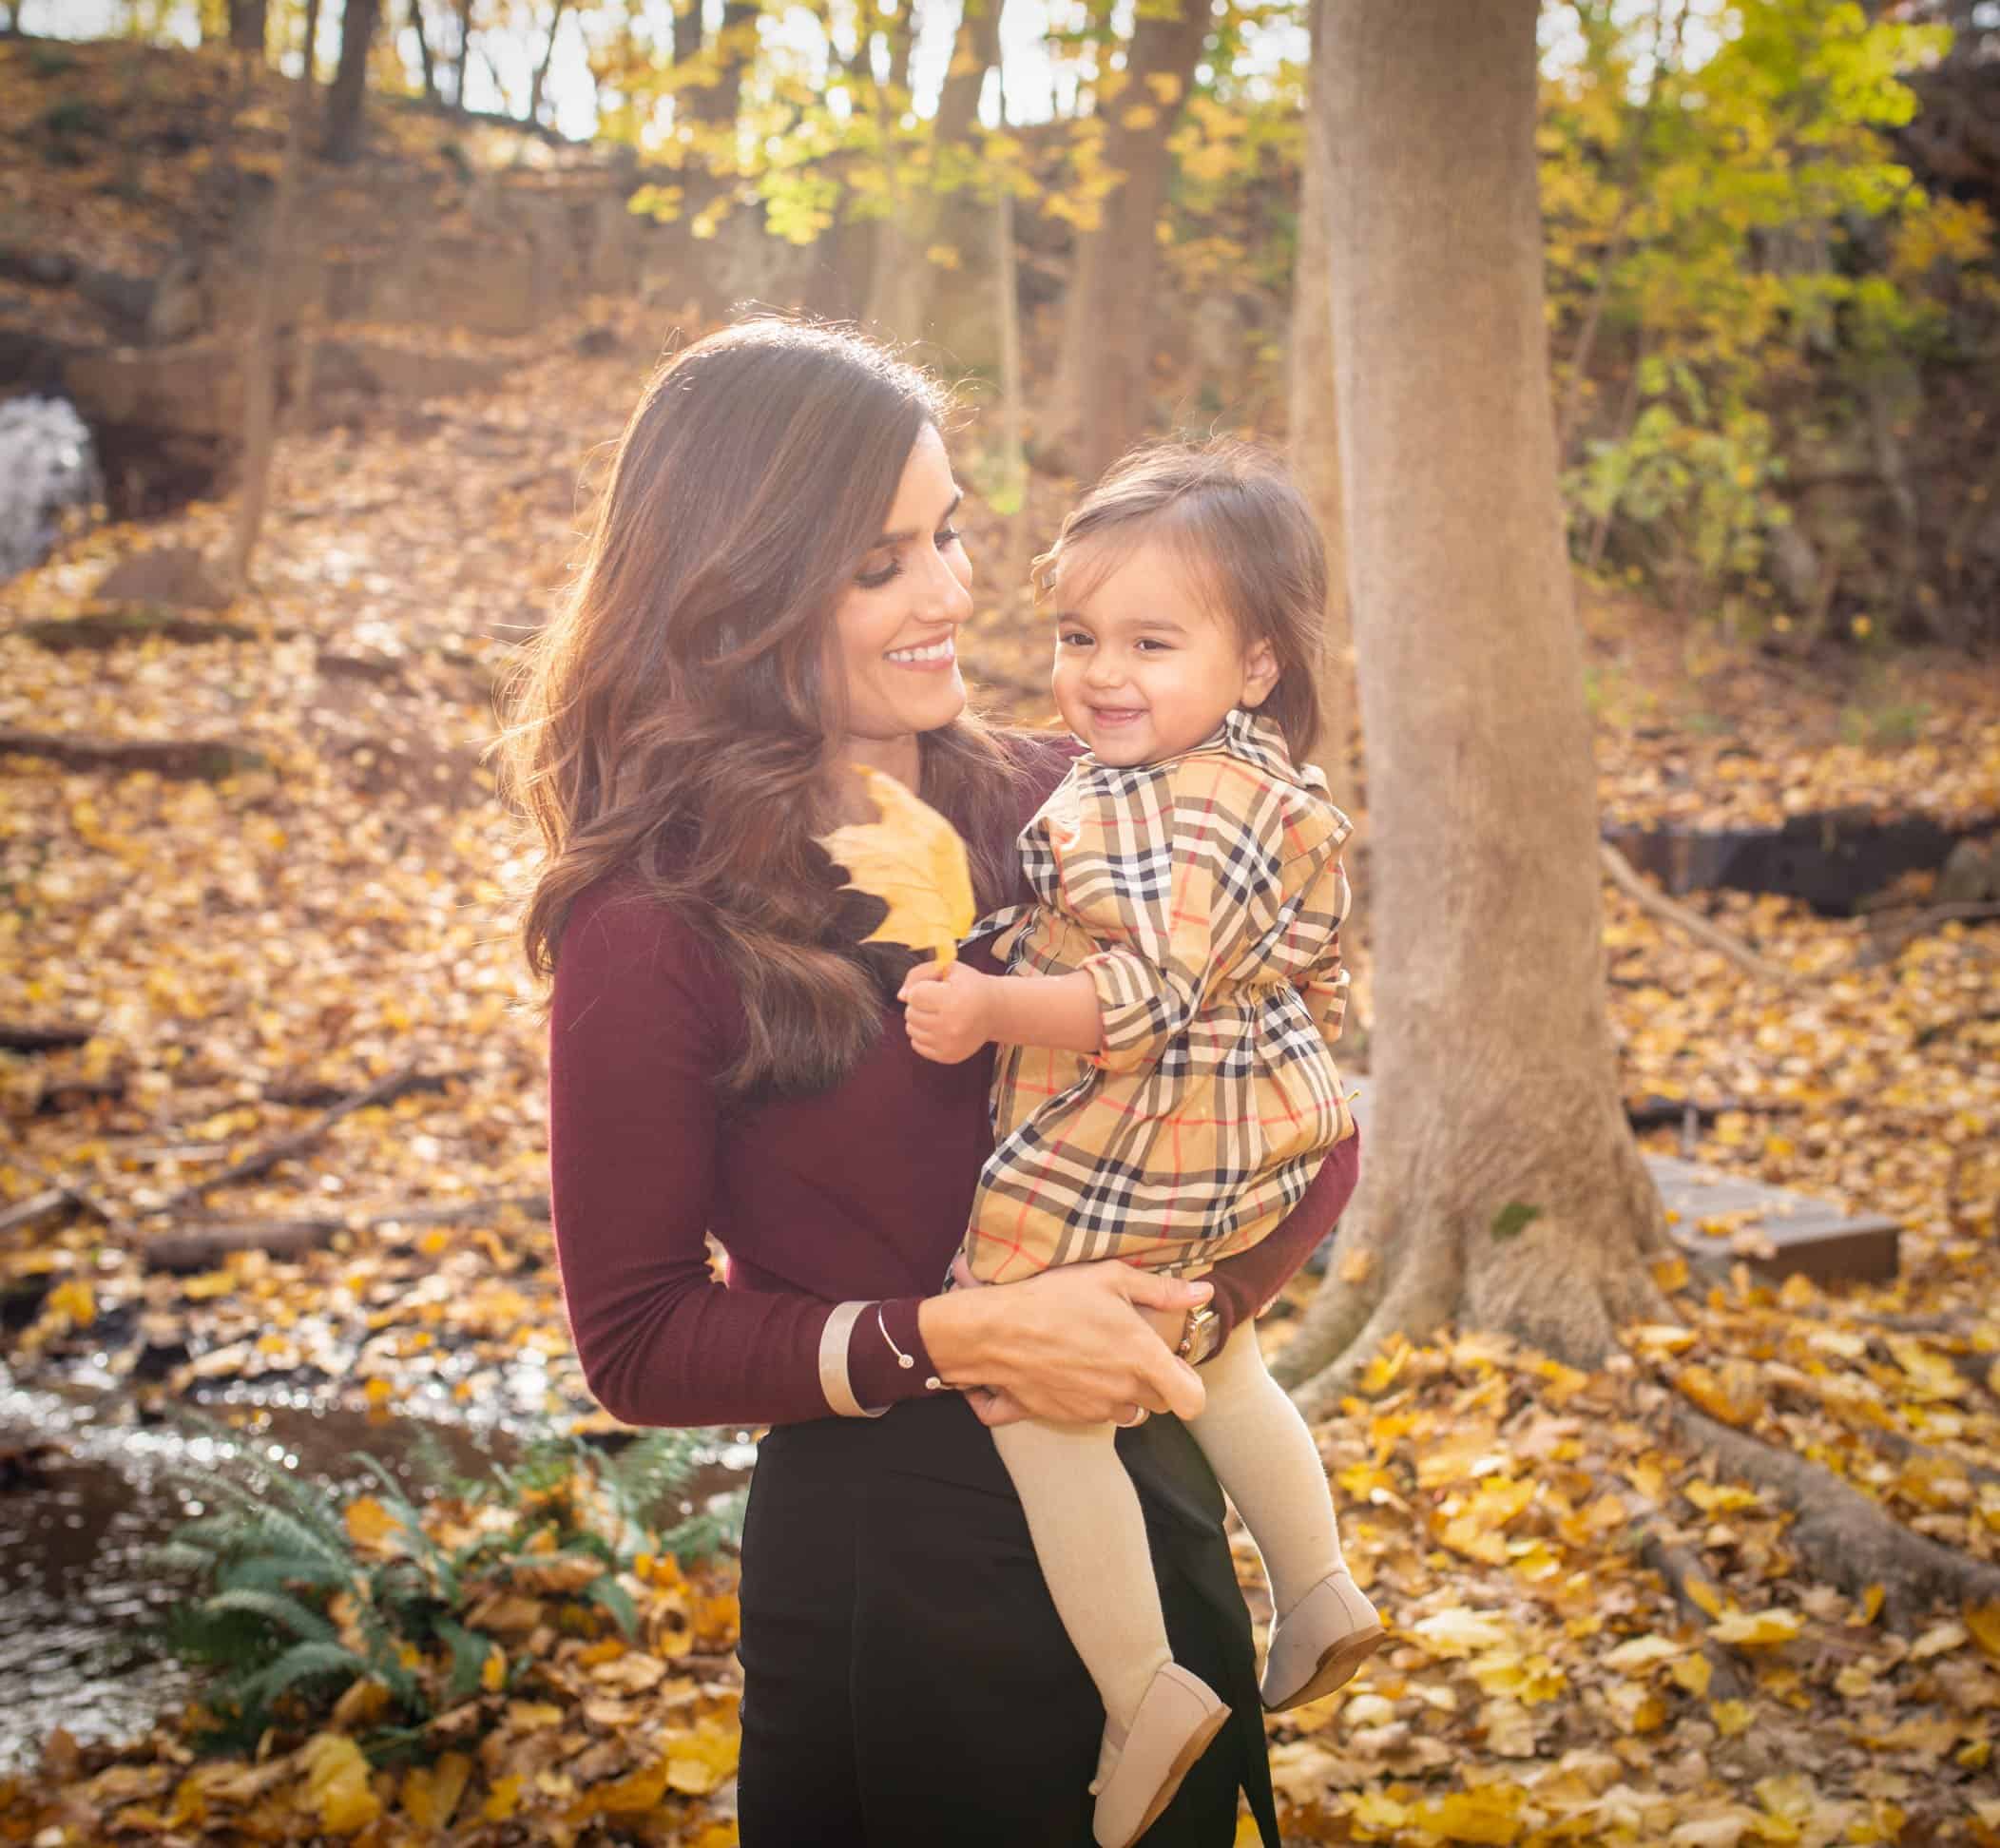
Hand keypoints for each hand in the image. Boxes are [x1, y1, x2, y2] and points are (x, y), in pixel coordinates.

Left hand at [898, 960, 997, 1063]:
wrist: (995, 1012)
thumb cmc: (970, 986)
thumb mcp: (949, 968)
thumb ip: (919, 974)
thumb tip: (901, 996)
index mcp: (953, 1000)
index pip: (914, 996)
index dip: (921, 989)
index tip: (935, 989)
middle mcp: (951, 1025)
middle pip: (910, 1013)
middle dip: (919, 1005)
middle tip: (938, 1002)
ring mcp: (949, 1044)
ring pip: (911, 1030)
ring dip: (919, 1020)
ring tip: (938, 1014)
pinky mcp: (947, 1056)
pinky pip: (916, 1045)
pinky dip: (923, 1035)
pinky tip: (939, 1027)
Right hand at [921, 1260, 1212, 1426]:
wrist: (996, 1332)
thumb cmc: (1054, 1298)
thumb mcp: (1111, 1278)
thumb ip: (1163, 1290)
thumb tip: (1204, 1292)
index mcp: (1143, 1357)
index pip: (1192, 1401)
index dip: (1192, 1388)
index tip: (1178, 1369)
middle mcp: (1125, 1389)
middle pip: (1162, 1405)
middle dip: (1157, 1383)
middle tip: (1135, 1352)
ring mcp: (1097, 1407)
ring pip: (1130, 1411)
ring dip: (1127, 1392)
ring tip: (1104, 1359)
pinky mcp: (1072, 1417)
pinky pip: (1098, 1414)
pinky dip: (1096, 1397)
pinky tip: (1077, 1368)